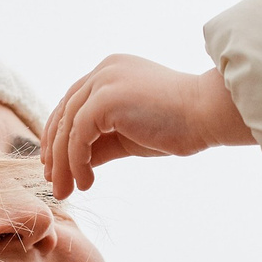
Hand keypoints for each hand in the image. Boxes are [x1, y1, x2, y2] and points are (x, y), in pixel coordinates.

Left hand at [42, 56, 253, 197]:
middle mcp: (103, 70)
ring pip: (67, 126)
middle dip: (55, 151)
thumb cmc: (179, 124)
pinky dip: (76, 162)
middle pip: (64, 112)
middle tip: (54, 183)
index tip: (56, 166)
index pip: (72, 103)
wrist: (208, 114)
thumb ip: (102, 141)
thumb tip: (76, 163)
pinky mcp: (105, 99)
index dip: (59, 136)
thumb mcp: (131, 134)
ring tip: (66, 191)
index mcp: (110, 72)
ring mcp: (103, 81)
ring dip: (63, 163)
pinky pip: (78, 135)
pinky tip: (87, 182)